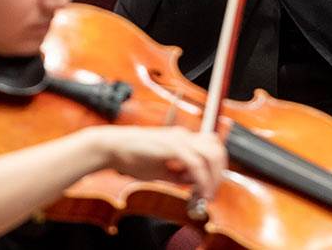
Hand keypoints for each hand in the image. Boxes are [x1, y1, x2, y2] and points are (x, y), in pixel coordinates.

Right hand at [95, 126, 226, 198]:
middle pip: (217, 150)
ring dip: (213, 177)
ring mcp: (179, 140)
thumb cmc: (132, 157)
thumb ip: (179, 174)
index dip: (217, 168)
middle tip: (211, 193)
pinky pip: (195, 164)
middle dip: (219, 174)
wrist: (112, 147)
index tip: (211, 186)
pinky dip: (201, 180)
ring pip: (211, 155)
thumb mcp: (161, 169)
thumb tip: (195, 183)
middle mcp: (184, 136)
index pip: (212, 148)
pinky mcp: (172, 147)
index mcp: (182, 139)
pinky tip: (198, 192)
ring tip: (206, 195)